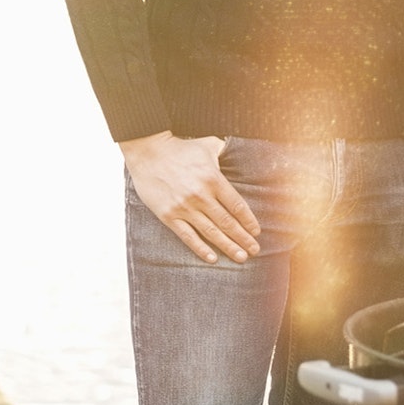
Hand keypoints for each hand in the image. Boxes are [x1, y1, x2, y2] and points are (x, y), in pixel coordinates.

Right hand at [121, 132, 261, 263]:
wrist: (147, 152)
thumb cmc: (179, 148)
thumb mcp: (207, 145)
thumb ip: (225, 152)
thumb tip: (239, 153)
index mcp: (213, 179)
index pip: (237, 206)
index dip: (248, 221)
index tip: (256, 231)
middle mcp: (201, 196)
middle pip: (228, 222)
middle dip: (243, 238)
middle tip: (255, 250)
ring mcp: (184, 207)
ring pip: (211, 232)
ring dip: (228, 246)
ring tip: (241, 257)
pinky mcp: (168, 215)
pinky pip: (187, 236)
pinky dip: (201, 249)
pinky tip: (213, 258)